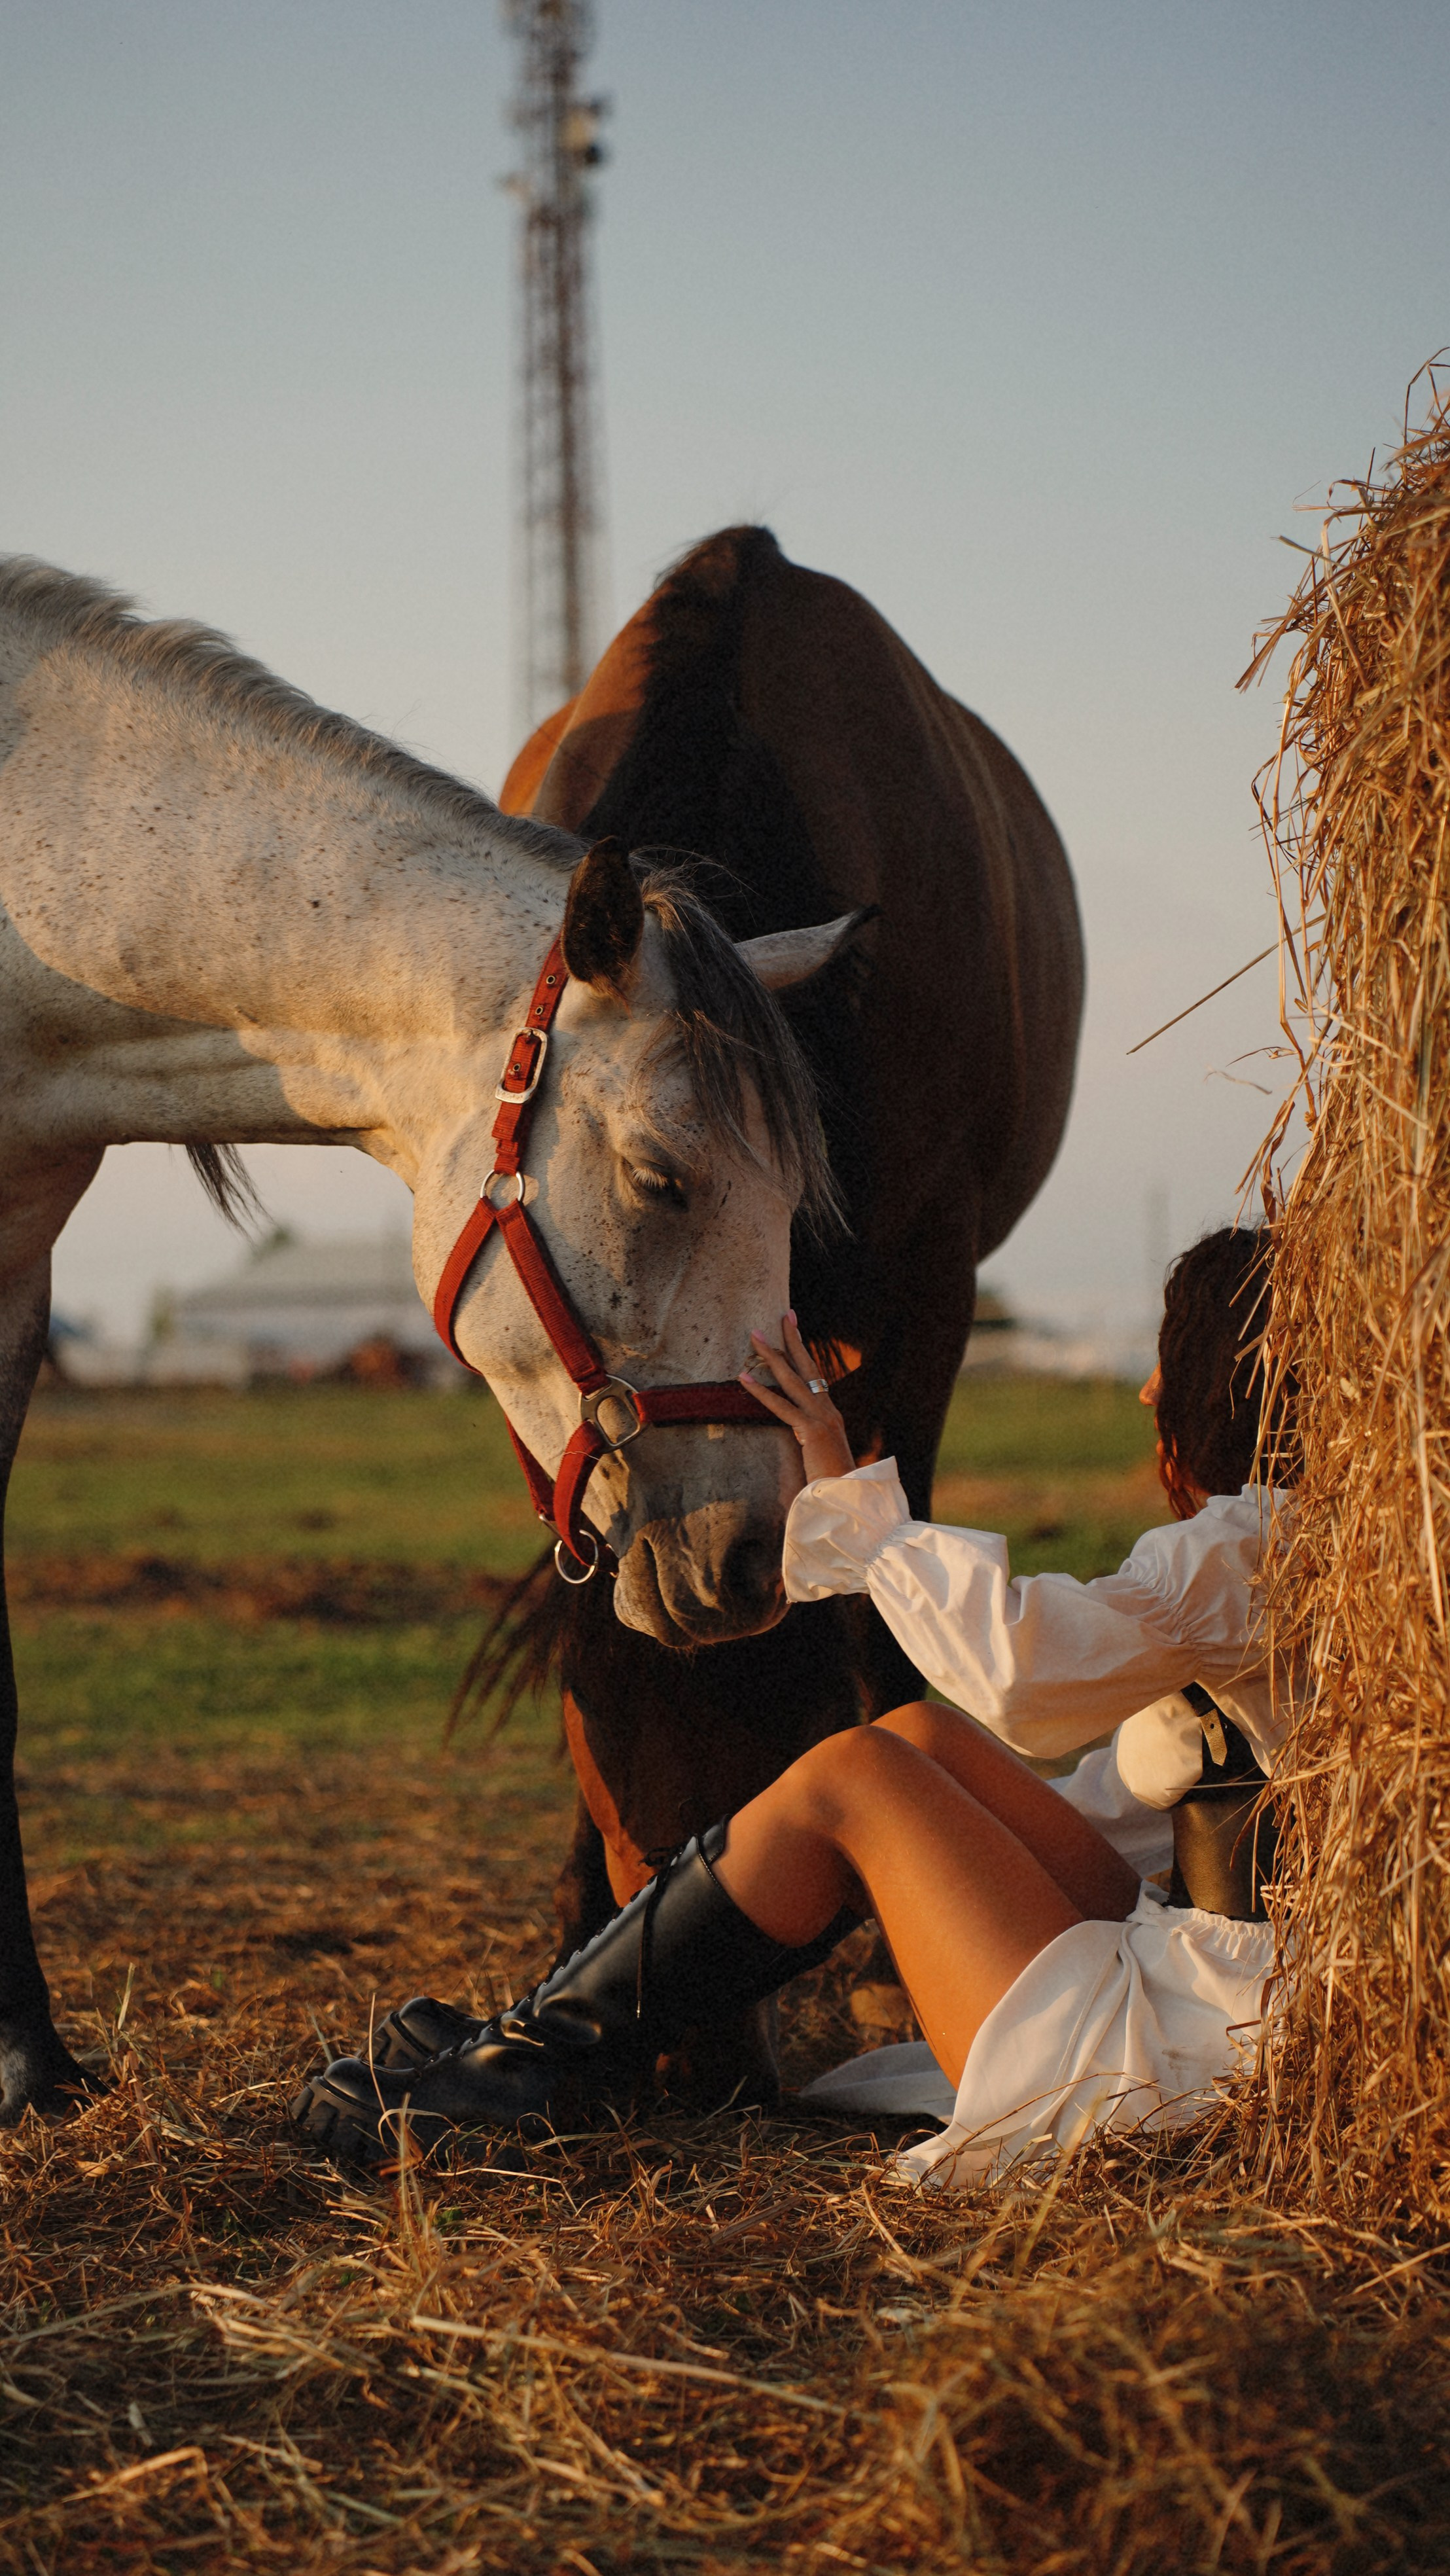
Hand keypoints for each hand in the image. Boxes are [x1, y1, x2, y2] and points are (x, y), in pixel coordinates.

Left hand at [741, 1310, 854, 1481]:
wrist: (849, 1497)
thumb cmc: (833, 1481)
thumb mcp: (820, 1452)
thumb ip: (809, 1437)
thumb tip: (798, 1431)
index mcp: (830, 1412)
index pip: (815, 1374)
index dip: (803, 1351)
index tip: (794, 1327)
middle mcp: (828, 1409)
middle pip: (808, 1366)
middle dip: (793, 1338)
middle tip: (784, 1314)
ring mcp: (821, 1418)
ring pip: (792, 1380)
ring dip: (770, 1355)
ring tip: (753, 1336)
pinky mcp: (811, 1431)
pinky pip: (781, 1406)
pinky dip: (760, 1391)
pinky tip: (743, 1378)